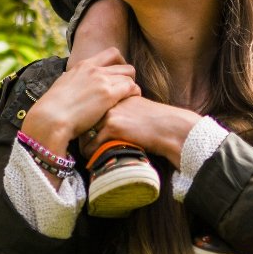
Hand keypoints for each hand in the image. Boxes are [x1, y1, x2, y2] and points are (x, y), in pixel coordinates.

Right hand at [21, 49, 138, 155]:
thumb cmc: (53, 108)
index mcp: (83, 65)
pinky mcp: (108, 94)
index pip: (111, 53)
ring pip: (130, 76)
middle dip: (129, 77)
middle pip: (125, 66)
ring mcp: (102, 80)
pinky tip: (131, 102)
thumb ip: (71, 79)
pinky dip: (135, 94)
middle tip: (126, 91)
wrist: (50, 117)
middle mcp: (94, 69)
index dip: (120, 64)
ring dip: (132, 87)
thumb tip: (69, 78)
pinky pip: (131, 88)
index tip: (120, 76)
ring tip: (130, 98)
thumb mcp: (62, 85)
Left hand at [89, 95, 203, 166]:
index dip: (86, 121)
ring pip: (85, 131)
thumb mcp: (135, 107)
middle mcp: (109, 101)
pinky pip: (92, 144)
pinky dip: (90, 153)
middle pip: (84, 118)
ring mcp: (109, 113)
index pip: (90, 107)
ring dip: (84, 144)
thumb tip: (104, 122)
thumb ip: (119, 108)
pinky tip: (93, 158)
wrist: (170, 128)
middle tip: (82, 144)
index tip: (83, 131)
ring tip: (86, 153)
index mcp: (114, 94)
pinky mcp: (112, 127)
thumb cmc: (156, 121)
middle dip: (82, 132)